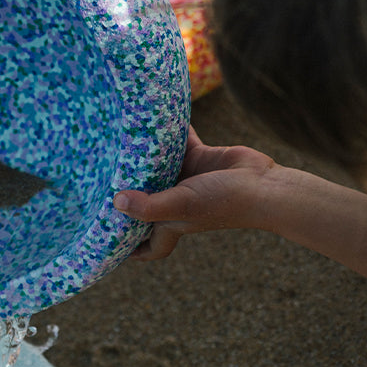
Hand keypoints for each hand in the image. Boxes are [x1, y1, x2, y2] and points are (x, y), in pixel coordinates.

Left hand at [114, 126, 276, 259]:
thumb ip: (149, 207)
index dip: (133, 249)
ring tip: (118, 145)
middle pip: (147, 202)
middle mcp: (177, 203)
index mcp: (172, 222)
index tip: (113, 246)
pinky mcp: (201, 157)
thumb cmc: (225, 202)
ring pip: (159, 169)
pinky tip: (154, 117)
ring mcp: (189, 179)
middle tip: (100, 182)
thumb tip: (116, 202)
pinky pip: (180, 143)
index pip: (151, 245)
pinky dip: (170, 132)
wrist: (265, 184)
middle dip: (130, 195)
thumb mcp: (182, 205)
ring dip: (144, 158)